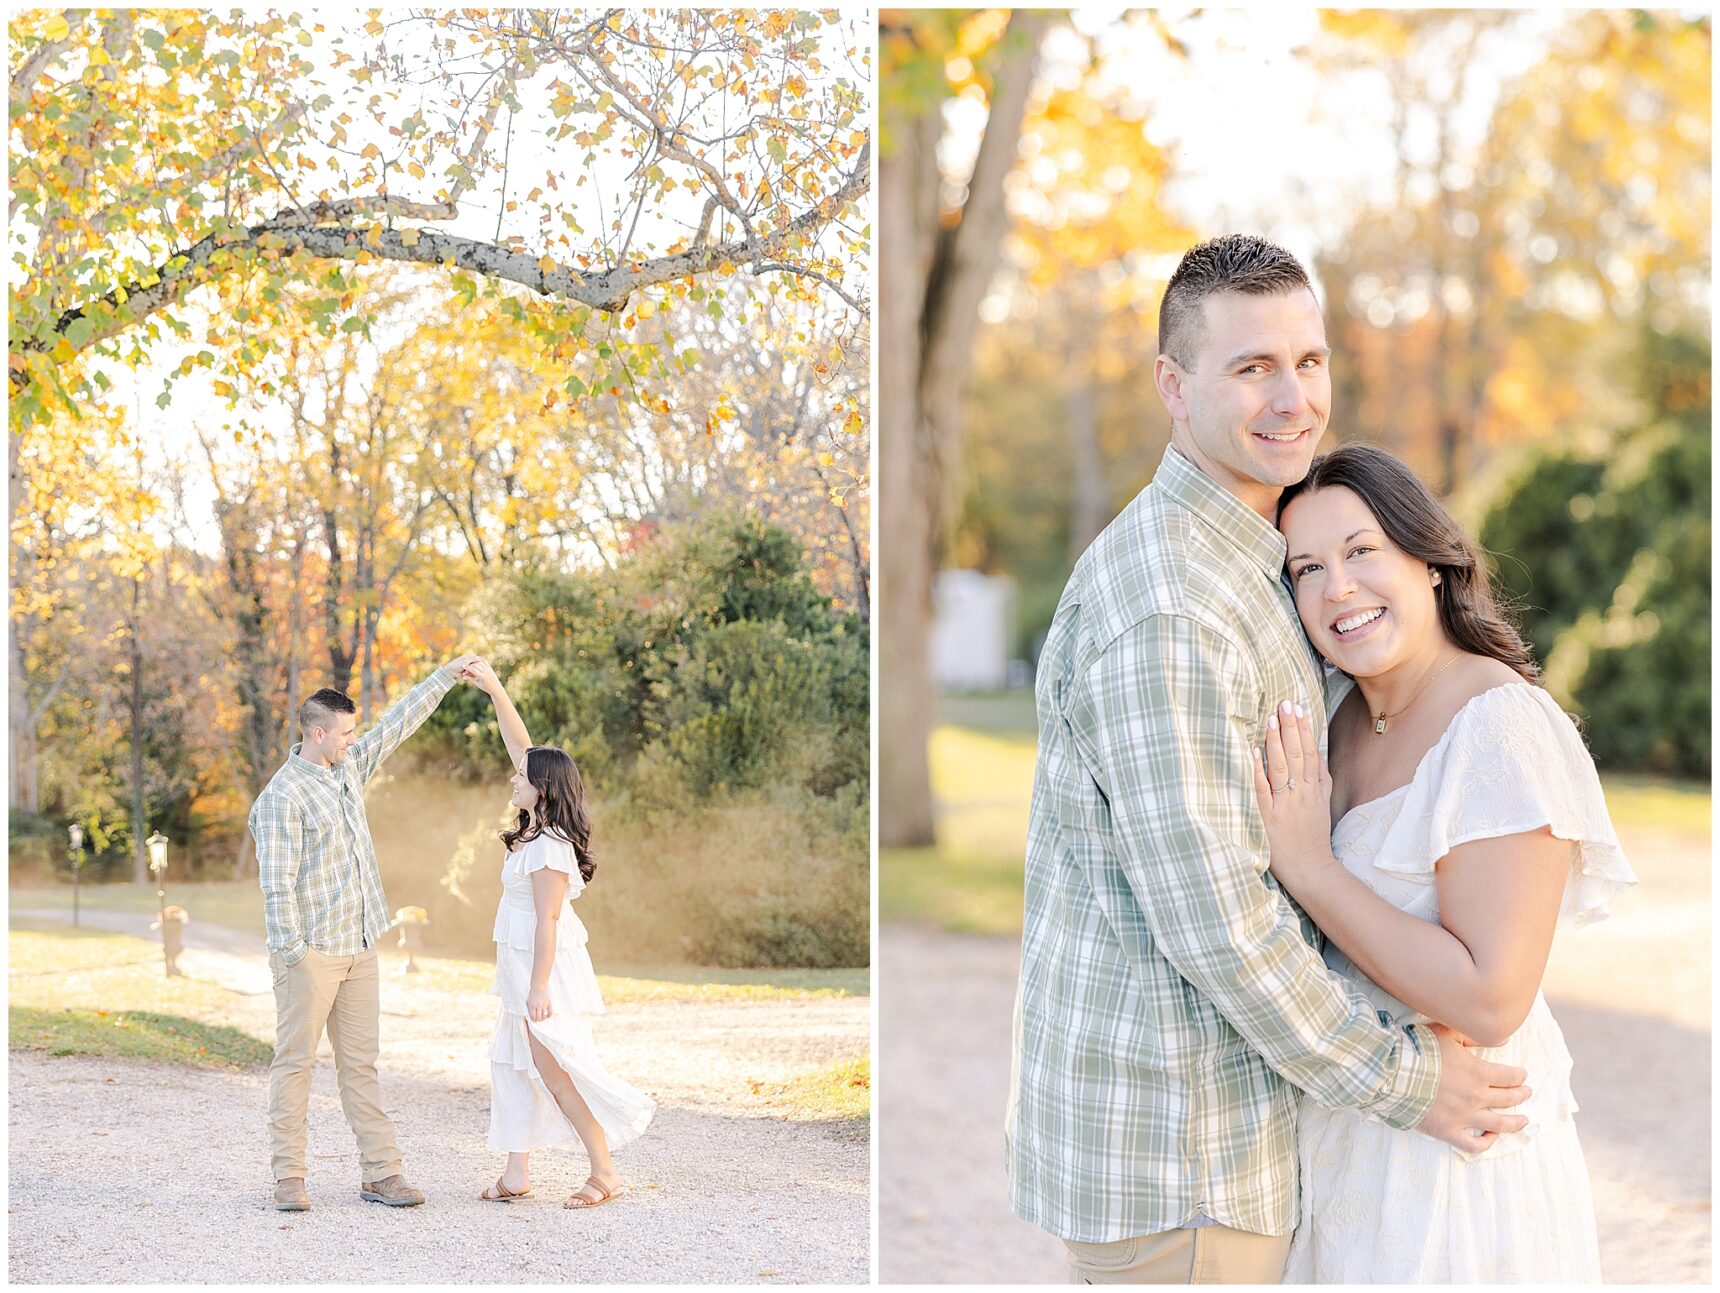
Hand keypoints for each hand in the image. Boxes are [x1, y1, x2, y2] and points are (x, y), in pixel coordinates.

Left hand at [445, 652, 481, 679]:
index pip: (478, 659)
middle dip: (475, 668)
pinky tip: (466, 675)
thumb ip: (475, 659)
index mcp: (470, 656)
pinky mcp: (469, 672)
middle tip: (470, 670)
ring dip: (472, 672)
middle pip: (478, 665)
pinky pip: (473, 674)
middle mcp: (470, 661)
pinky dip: (470, 675)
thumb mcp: (466, 661)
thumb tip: (483, 658)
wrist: (451, 671)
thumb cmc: (457, 664)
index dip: (480, 663)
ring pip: (476, 670)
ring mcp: (470, 667)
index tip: (478, 666)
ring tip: (465, 672)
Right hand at [461, 658, 500, 695]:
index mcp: (482, 677)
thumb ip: (471, 679)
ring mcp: (488, 669)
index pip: (473, 670)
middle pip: (476, 665)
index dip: (467, 668)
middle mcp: (485, 672)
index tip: (463, 666)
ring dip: (474, 663)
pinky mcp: (490, 668)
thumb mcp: (478, 684)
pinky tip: (476, 662)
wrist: (496, 688)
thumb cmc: (486, 688)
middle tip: (466, 665)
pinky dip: (480, 662)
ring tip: (470, 664)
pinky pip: (484, 663)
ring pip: (480, 663)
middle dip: (470, 665)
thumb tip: (463, 676)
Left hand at [526, 984, 551, 1022]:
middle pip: (538, 1018)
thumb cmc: (532, 994)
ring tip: (542, 1017)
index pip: (533, 1017)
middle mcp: (538, 1006)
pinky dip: (549, 1015)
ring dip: (543, 1018)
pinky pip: (550, 1012)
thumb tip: (531, 1016)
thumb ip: (529, 1009)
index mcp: (532, 1006)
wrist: (538, 986)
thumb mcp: (528, 1001)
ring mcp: (544, 1004)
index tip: (534, 1019)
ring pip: (544, 1016)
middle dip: (538, 1020)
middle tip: (538, 1019)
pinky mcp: (549, 1003)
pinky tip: (547, 1015)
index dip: (533, 1020)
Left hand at [1251, 699, 1336, 889]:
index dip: (1305, 729)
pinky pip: (1262, 791)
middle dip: (1291, 728)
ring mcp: (1285, 805)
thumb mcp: (1323, 804)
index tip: (1299, 708)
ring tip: (1271, 719)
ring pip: (1281, 768)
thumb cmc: (1313, 836)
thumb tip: (1319, 752)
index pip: (1310, 753)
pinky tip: (1252, 753)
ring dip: (1275, 742)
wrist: (1311, 869)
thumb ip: (1321, 779)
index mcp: (1313, 789)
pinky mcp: (1268, 818)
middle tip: (1284, 703)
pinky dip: (1257, 771)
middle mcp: (1300, 793)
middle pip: (1297, 755)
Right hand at [1417, 1023, 1531, 1152]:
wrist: (1394, 1074)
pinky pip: (1473, 1144)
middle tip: (1527, 1093)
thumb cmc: (1419, 1050)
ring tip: (1523, 1121)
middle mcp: (1477, 1097)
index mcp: (1478, 1073)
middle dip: (1520, 1094)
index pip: (1509, 1076)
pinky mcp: (1448, 1131)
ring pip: (1498, 1124)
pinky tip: (1491, 1138)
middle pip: (1507, 1098)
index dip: (1519, 1075)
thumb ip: (1473, 1036)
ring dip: (1514, 1122)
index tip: (1523, 1075)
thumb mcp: (1446, 1032)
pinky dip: (1486, 1143)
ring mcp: (1464, 1117)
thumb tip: (1503, 1038)